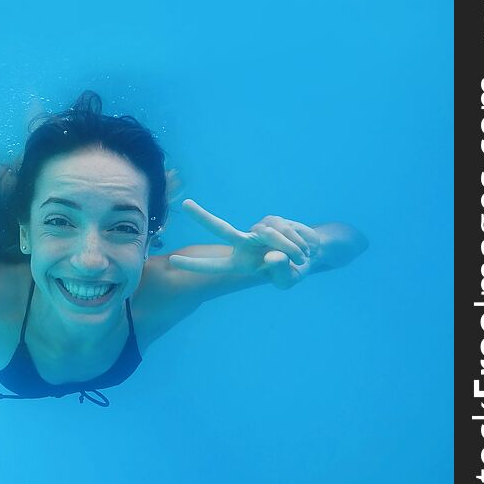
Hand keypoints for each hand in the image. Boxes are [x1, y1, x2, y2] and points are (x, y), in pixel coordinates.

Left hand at [169, 199, 320, 288]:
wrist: (311, 253)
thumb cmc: (292, 270)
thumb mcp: (287, 279)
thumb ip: (279, 272)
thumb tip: (271, 256)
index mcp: (240, 264)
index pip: (214, 265)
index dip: (194, 265)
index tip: (173, 260)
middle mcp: (243, 244)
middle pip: (221, 229)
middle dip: (203, 217)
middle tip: (185, 204)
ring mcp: (256, 230)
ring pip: (269, 235)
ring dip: (290, 248)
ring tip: (300, 257)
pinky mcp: (271, 220)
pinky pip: (284, 230)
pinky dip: (296, 241)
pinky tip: (302, 246)